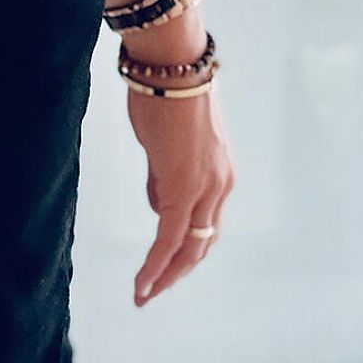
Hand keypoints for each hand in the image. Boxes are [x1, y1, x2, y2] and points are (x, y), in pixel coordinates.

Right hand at [126, 58, 234, 306]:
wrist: (171, 68)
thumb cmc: (164, 95)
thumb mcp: (166, 145)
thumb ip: (165, 177)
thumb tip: (158, 205)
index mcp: (218, 174)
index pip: (204, 225)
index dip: (184, 252)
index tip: (163, 270)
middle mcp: (220, 186)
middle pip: (202, 245)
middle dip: (176, 273)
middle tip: (152, 293)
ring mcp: (205, 188)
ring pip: (189, 248)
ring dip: (165, 275)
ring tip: (143, 294)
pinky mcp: (183, 188)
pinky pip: (169, 238)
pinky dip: (155, 265)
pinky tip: (142, 283)